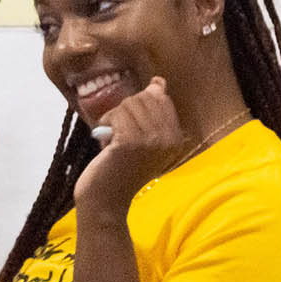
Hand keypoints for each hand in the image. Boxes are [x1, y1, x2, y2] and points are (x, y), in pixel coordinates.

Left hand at [74, 77, 184, 213]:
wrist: (105, 199)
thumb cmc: (119, 168)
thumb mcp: (142, 139)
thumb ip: (152, 113)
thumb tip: (158, 82)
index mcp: (176, 138)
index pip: (161, 99)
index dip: (140, 101)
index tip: (129, 119)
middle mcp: (169, 139)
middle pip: (145, 98)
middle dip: (125, 108)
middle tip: (117, 129)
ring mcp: (151, 141)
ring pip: (129, 104)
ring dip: (113, 116)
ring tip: (111, 136)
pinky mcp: (130, 143)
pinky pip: (117, 115)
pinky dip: (106, 122)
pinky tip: (105, 138)